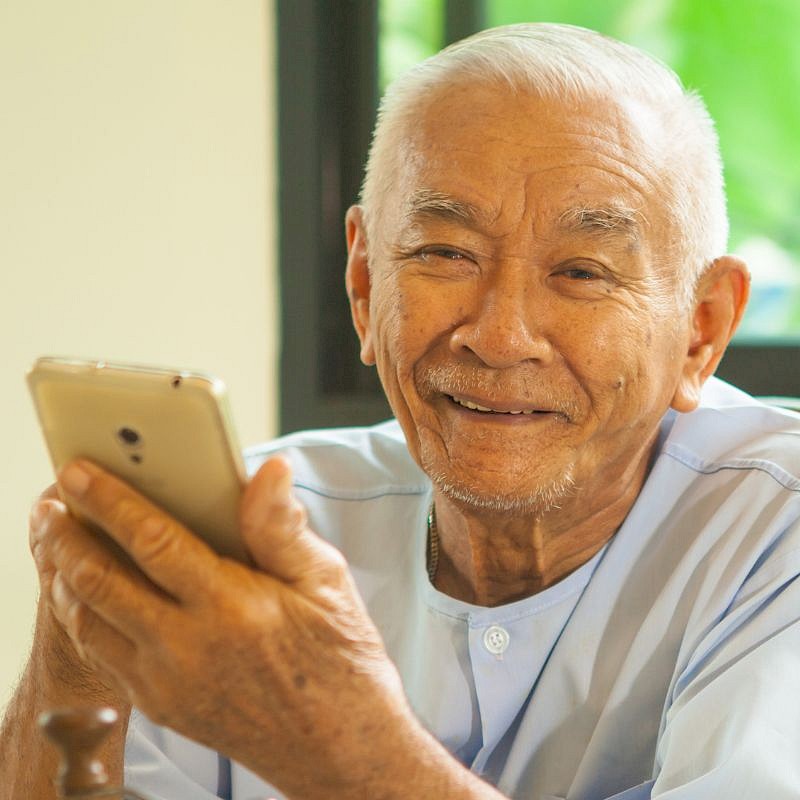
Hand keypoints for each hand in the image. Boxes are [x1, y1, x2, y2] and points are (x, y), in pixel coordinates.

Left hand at [45, 456, 420, 798]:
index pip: (153, 542)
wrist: (338, 750)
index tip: (77, 473)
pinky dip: (84, 616)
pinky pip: (103, 655)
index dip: (109, 502)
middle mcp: (188, 649)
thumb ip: (283, 527)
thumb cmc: (340, 660)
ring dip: (64, 577)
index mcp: (232, 608)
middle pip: (100, 583)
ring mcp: (168, 684)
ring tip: (58, 543)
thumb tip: (270, 470)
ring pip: (88, 623)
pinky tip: (89, 593)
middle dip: (65, 538)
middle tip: (48, 505)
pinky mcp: (162, 706)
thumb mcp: (326, 583)